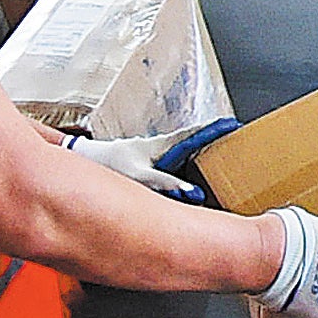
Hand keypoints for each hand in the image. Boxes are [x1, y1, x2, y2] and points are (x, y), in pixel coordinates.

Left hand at [65, 125, 220, 202]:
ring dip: (195, 162)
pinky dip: (180, 175)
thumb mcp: (140, 176)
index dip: (214, 130)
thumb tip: (192, 192)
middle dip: (210, 146)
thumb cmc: (108, 165)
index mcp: (161, 145)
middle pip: (190, 145)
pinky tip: (183, 188)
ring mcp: (152, 158)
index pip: (194, 134)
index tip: (233, 125)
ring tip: (212, 168)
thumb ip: (166, 183)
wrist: (84, 163)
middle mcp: (158, 150)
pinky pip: (169, 171)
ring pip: (179, 158)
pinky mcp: (145, 169)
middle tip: (231, 147)